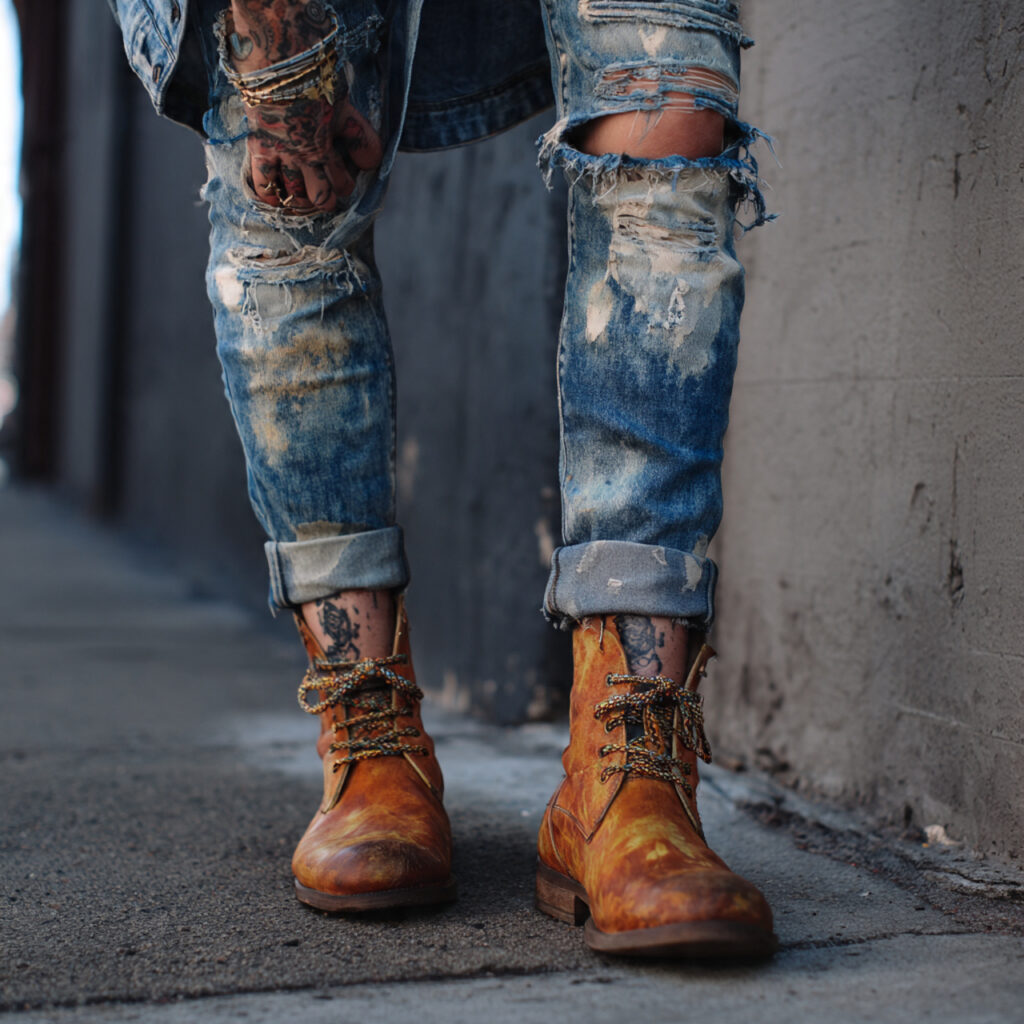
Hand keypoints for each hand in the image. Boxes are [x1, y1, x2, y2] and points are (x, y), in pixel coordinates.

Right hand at [229, 0, 382, 211]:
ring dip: (300, 200)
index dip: (346, 187)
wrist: (279, 62)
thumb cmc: (314, 80)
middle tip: (325, 197)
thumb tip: (372, 164)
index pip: (342, 183)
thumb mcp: (344, 107)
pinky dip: (269, 194)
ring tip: (302, 199)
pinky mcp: (260, 148)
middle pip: (319, 196)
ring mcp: (282, 155)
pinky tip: (274, 198)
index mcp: (328, 148)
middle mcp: (306, 158)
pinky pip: (262, 183)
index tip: (345, 185)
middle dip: (325, 199)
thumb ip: (359, 136)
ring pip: (292, 194)